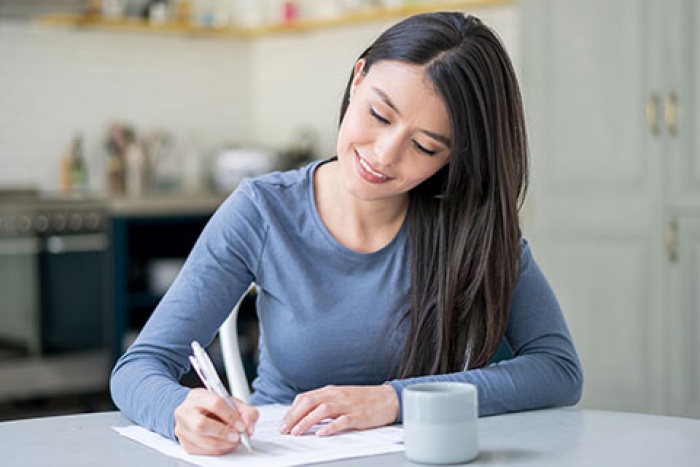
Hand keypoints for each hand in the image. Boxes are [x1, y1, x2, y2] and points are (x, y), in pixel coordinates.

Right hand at [174, 388, 258, 454]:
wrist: (197, 413)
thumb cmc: (214, 407)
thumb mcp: (232, 403)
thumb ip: (246, 412)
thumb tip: (248, 427)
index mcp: (197, 396)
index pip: (215, 404)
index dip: (230, 416)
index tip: (241, 425)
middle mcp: (185, 411)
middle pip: (202, 425)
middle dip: (224, 433)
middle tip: (237, 436)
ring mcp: (182, 429)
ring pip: (202, 440)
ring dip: (223, 444)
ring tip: (234, 441)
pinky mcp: (185, 444)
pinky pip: (202, 451)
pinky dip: (218, 450)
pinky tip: (225, 444)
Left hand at [280, 384, 398, 436]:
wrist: (387, 398)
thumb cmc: (364, 399)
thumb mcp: (341, 396)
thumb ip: (324, 402)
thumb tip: (304, 414)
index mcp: (330, 391)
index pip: (305, 397)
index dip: (291, 411)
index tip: (283, 423)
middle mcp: (336, 395)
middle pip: (310, 402)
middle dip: (294, 416)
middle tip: (284, 430)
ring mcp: (347, 405)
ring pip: (322, 410)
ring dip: (306, 421)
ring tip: (296, 432)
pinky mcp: (357, 415)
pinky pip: (341, 421)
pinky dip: (329, 427)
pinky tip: (321, 434)